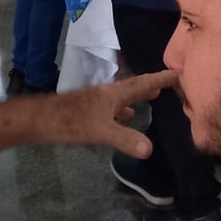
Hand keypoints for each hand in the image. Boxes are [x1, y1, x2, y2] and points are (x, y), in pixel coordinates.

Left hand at [45, 70, 178, 158]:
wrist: (43, 119)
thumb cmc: (72, 122)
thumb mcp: (101, 131)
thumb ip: (125, 139)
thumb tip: (150, 149)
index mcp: (115, 94)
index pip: (143, 83)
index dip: (161, 78)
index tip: (178, 72)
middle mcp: (108, 93)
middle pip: (134, 86)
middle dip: (152, 84)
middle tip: (169, 82)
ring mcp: (98, 100)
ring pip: (124, 95)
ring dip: (138, 95)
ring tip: (152, 96)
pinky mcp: (90, 109)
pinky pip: (114, 105)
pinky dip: (124, 108)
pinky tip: (125, 115)